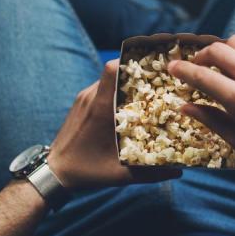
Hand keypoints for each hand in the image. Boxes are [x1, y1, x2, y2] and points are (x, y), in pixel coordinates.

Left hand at [47, 60, 181, 188]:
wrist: (54, 171)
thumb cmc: (86, 171)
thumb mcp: (120, 175)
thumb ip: (150, 173)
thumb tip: (180, 171)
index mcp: (100, 108)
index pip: (112, 69)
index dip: (132, 60)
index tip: (153, 63)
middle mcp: (91, 97)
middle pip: (115, 71)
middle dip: (137, 73)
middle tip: (158, 80)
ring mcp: (84, 98)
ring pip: (108, 79)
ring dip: (126, 82)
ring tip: (147, 92)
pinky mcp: (80, 103)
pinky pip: (101, 88)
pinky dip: (115, 91)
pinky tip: (128, 104)